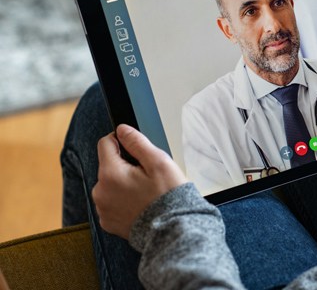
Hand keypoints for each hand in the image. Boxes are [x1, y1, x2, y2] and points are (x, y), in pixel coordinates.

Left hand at [92, 124, 187, 238]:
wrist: (172, 230)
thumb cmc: (168, 196)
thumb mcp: (158, 161)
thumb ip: (137, 142)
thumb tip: (121, 130)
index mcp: (110, 174)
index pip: (105, 143)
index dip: (120, 140)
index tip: (135, 148)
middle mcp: (100, 192)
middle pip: (108, 166)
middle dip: (125, 166)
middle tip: (148, 176)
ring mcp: (103, 209)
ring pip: (110, 185)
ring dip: (123, 184)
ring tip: (146, 192)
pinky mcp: (108, 223)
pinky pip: (112, 203)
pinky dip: (123, 201)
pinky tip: (141, 205)